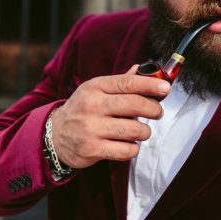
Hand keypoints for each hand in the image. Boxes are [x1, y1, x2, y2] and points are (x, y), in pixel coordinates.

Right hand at [50, 66, 169, 168]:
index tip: (165, 87)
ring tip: (141, 131)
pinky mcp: (92, 149)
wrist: (55, 135)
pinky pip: (127, 150)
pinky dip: (133, 148)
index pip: (128, 82)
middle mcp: (92, 105)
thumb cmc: (82, 109)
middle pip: (135, 105)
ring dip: (144, 132)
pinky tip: (128, 144)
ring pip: (135, 130)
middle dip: (154, 109)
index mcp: (95, 87)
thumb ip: (120, 82)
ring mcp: (91, 128)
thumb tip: (143, 69)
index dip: (150, 85)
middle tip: (157, 113)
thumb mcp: (96, 90)